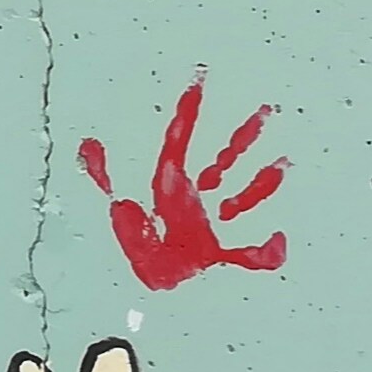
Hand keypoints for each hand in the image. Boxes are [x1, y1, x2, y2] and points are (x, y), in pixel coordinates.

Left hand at [81, 78, 285, 290]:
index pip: (179, 139)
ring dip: (262, 181)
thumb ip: (100, 177)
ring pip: (243, 195)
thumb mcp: (109, 211)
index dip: (188, 109)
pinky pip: (249, 251)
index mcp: (165, 183)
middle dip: (242, 136)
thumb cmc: (122, 252)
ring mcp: (209, 223)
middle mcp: (192, 198)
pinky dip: (265, 251)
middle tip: (265, 107)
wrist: (134, 294)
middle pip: (223, 160)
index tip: (199, 77)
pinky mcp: (220, 252)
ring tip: (284, 161)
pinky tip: (279, 242)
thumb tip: (87, 145)